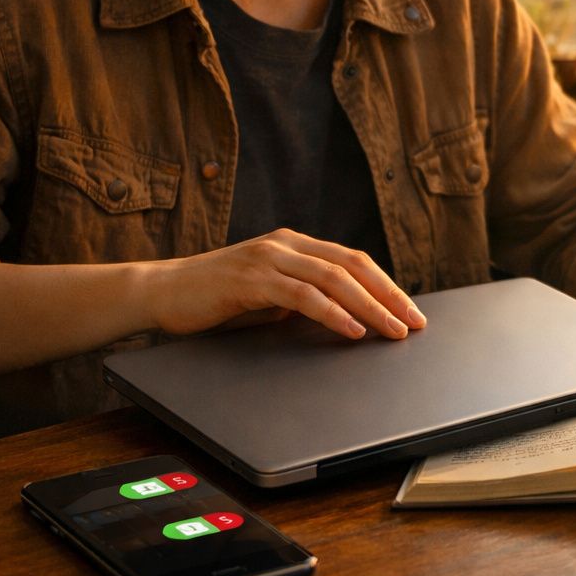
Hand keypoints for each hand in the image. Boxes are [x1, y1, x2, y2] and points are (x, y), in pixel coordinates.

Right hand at [147, 228, 424, 340]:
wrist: (161, 293)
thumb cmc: (216, 299)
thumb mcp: (270, 296)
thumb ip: (304, 298)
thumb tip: (349, 318)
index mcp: (295, 245)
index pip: (354, 261)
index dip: (387, 285)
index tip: (412, 311)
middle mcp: (286, 245)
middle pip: (353, 266)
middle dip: (389, 295)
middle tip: (414, 323)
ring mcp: (268, 258)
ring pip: (333, 278)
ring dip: (369, 306)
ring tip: (392, 330)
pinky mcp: (250, 279)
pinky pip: (302, 295)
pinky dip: (332, 313)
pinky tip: (351, 330)